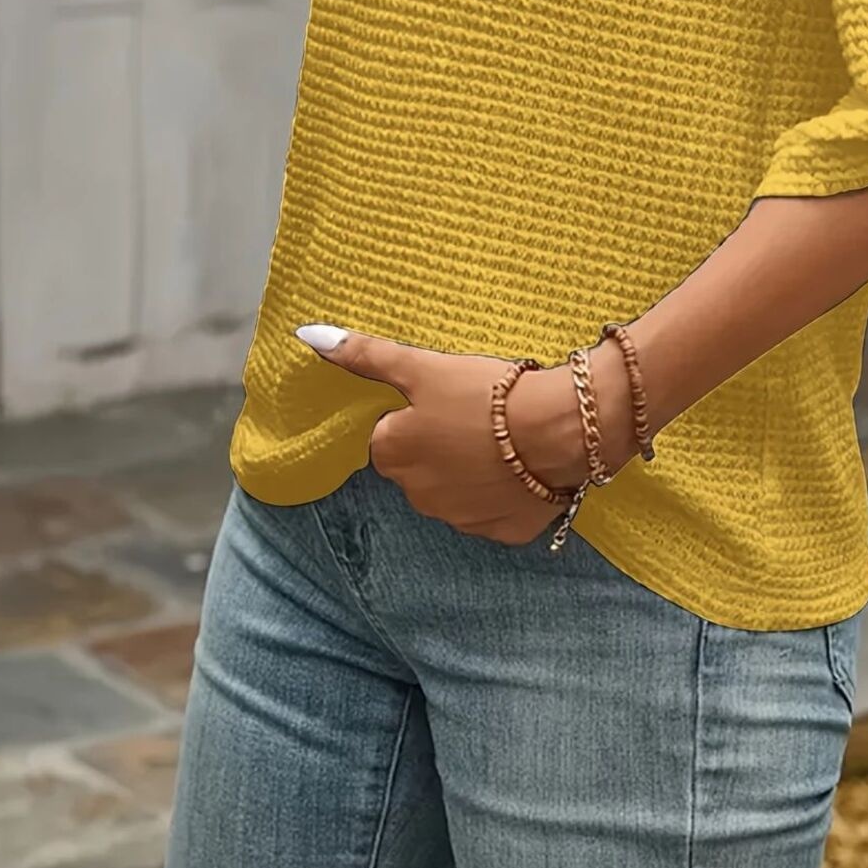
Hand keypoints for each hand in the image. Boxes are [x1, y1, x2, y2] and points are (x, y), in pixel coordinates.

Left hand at [292, 325, 633, 544]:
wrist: (560, 430)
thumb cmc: (486, 393)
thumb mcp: (422, 366)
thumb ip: (365, 355)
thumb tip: (308, 335)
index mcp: (393, 454)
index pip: (389, 436)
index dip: (418, 415)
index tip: (447, 399)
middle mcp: (417, 495)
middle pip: (421, 466)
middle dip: (441, 445)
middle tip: (477, 415)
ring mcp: (460, 519)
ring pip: (456, 491)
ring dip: (471, 470)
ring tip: (504, 438)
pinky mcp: (502, 532)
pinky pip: (494, 510)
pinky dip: (504, 493)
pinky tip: (523, 466)